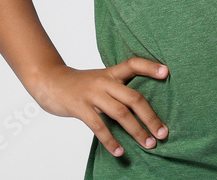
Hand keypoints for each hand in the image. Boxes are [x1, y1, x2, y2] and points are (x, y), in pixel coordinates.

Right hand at [29, 58, 169, 156]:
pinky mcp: (80, 107)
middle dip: (151, 117)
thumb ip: (117, 88)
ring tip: (148, 144)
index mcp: (111, 73)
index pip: (133, 64)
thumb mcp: (100, 79)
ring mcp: (92, 94)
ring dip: (137, 131)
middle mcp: (104, 82)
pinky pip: (98, 126)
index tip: (166, 72)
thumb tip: (141, 107)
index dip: (149, 67)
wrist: (49, 81)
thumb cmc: (80, 84)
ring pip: (120, 113)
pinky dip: (110, 140)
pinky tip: (119, 151)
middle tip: (163, 133)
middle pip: (133, 97)